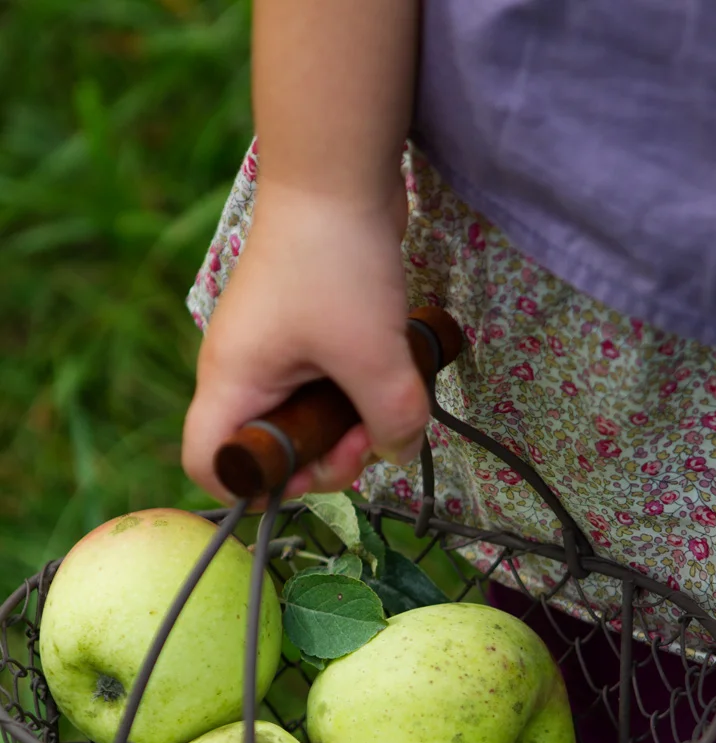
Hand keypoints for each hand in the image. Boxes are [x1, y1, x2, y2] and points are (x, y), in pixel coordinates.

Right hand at [182, 181, 427, 504]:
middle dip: (326, 456)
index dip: (254, 488)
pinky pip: (324, 386)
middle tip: (369, 433)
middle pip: (271, 451)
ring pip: (305, 419)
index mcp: (232, 382)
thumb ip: (392, 422)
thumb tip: (397, 454)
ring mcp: (271, 352)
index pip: (209, 465)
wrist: (338, 172)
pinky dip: (356, 389)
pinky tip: (387, 367)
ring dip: (349, 423)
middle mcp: (241, 372)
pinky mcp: (302, 333)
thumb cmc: (336, 261)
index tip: (313, 467)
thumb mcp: (374, 356)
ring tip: (387, 394)